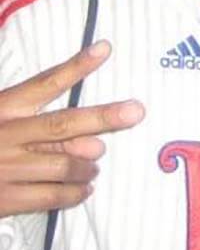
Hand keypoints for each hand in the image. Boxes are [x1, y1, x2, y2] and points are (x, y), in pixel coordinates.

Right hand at [0, 41, 144, 216]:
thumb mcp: (1, 117)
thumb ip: (41, 126)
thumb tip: (93, 142)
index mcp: (3, 109)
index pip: (44, 83)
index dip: (76, 66)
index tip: (105, 48)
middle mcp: (6, 136)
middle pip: (62, 124)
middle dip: (102, 117)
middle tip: (136, 111)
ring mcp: (5, 170)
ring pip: (63, 166)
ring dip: (87, 166)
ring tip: (94, 166)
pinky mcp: (4, 201)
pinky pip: (51, 197)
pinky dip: (74, 194)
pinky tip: (84, 189)